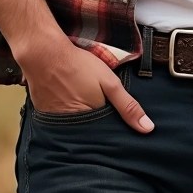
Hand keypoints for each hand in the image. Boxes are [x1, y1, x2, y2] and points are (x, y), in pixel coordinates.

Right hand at [17, 33, 153, 133]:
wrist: (45, 54)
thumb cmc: (79, 66)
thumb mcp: (110, 83)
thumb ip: (128, 106)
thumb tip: (148, 128)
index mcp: (90, 123)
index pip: (106, 138)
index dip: (114, 133)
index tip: (121, 131)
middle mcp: (72, 129)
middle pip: (90, 135)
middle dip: (98, 130)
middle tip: (102, 116)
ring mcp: (56, 122)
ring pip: (75, 129)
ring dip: (81, 123)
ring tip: (86, 109)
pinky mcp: (45, 115)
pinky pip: (59, 121)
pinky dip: (66, 116)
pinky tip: (69, 103)